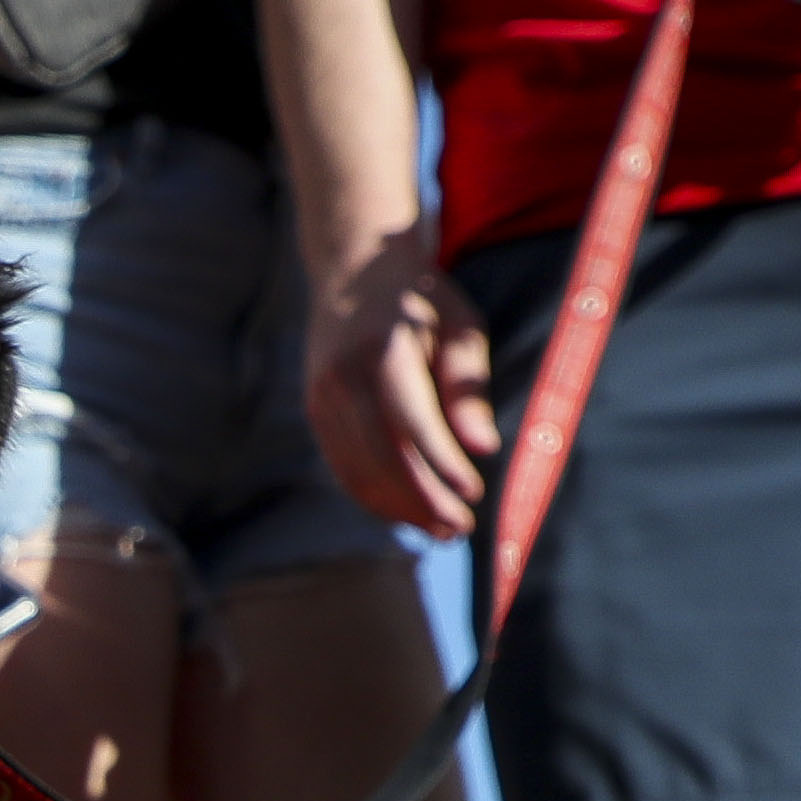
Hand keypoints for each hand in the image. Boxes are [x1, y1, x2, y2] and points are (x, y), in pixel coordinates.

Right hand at [302, 226, 499, 539]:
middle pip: (382, 457)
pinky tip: (410, 512)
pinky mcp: (316, 413)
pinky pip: (344, 468)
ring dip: (402, 509)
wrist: (352, 271)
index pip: (411, 421)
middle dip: (424, 500)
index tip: (472, 494)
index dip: (441, 464)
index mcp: (384, 349)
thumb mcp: (460, 326)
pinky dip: (377, 498)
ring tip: (442, 530)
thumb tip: (484, 449)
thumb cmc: (422, 301)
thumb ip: (469, 388)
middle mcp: (343, 377)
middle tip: (463, 528)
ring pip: (359, 472)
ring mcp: (322, 397)